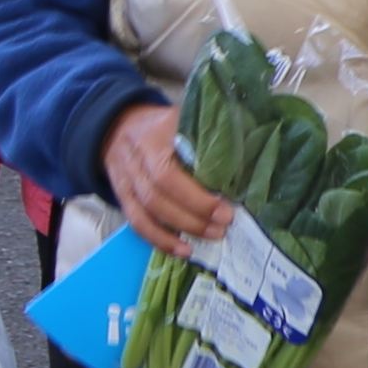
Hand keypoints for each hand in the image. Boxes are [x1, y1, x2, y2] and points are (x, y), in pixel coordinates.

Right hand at [102, 101, 229, 248]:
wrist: (117, 125)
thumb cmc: (163, 124)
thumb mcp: (184, 118)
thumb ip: (210, 135)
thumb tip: (250, 158)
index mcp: (156, 135)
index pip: (169, 173)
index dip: (197, 197)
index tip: (226, 210)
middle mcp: (136, 158)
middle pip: (159, 195)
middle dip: (194, 216)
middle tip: (223, 227)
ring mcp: (126, 179)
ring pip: (147, 211)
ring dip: (180, 229)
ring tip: (211, 237)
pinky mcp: (122, 195)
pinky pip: (137, 222)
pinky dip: (159, 239)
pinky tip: (182, 250)